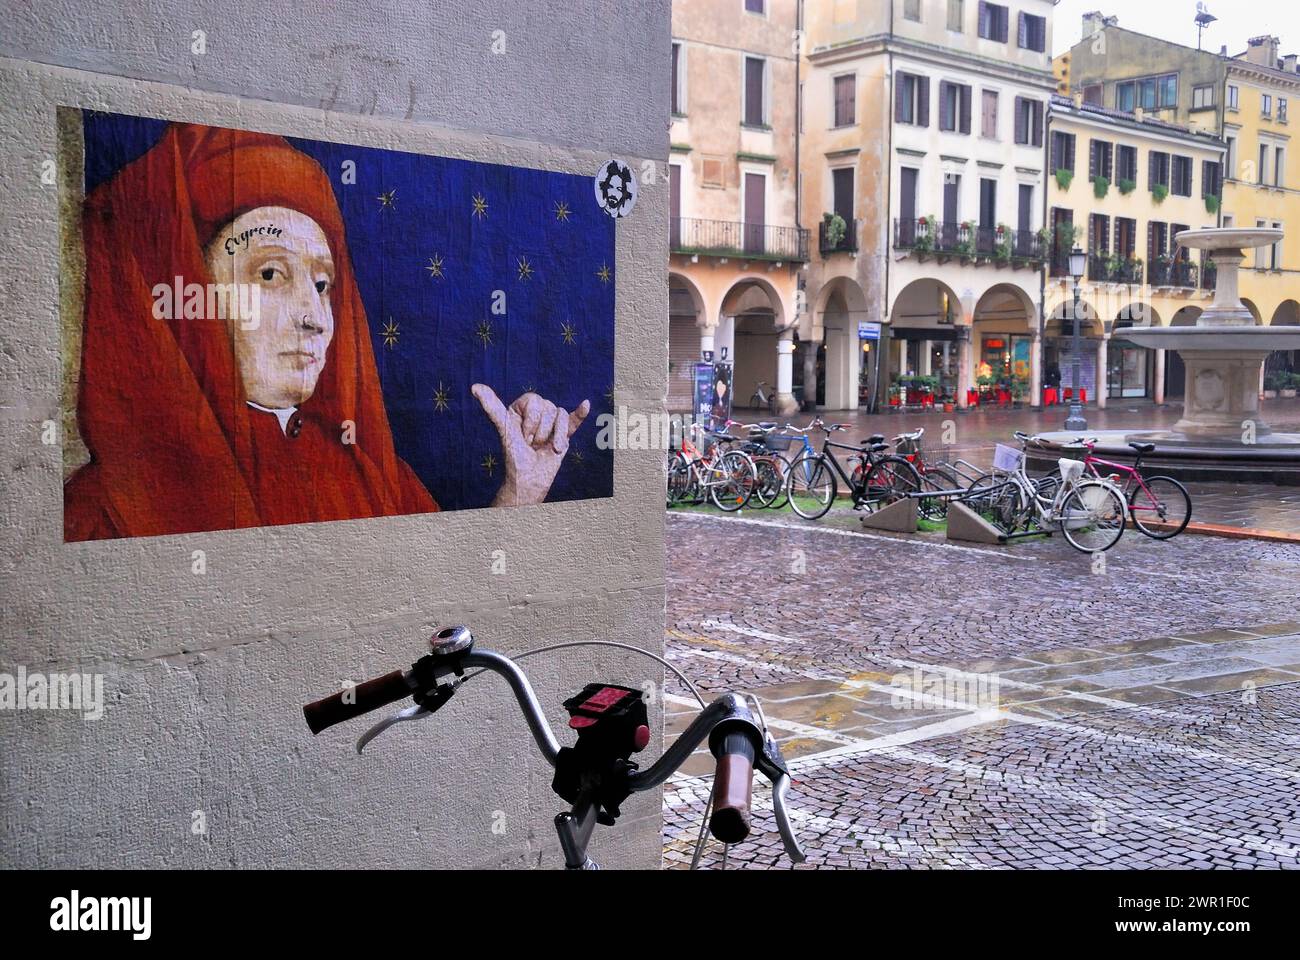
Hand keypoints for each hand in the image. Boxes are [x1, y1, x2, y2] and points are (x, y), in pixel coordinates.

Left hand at [472, 384, 589, 505]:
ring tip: (545, 448)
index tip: (522, 435)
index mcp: (521, 408)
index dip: (531, 420)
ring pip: (561, 416)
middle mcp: (537, 413)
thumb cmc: (514, 457)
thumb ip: (493, 408)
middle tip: (532, 444)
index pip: (534, 401)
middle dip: (541, 430)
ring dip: (555, 436)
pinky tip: (585, 404)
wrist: (529, 480)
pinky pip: (574, 420)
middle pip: (549, 408)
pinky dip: (581, 413)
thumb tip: (474, 387)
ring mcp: (552, 423)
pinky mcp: (564, 434)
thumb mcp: (505, 430)